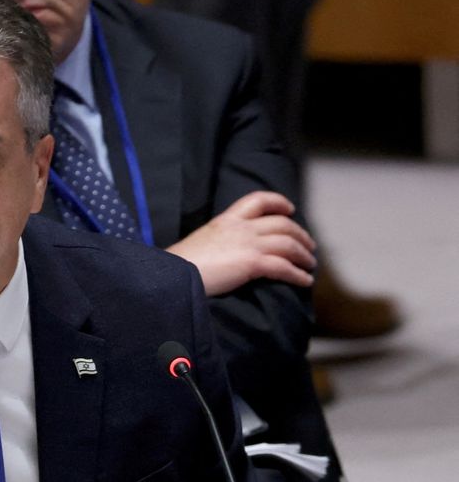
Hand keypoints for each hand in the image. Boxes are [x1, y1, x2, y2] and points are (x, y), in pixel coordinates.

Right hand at [167, 191, 315, 295]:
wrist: (172, 275)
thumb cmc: (179, 264)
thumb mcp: (201, 242)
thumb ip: (218, 242)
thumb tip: (226, 253)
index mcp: (226, 220)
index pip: (257, 200)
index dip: (278, 202)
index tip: (290, 209)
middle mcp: (240, 228)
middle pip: (282, 223)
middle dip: (300, 234)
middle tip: (309, 246)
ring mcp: (247, 244)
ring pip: (288, 243)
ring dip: (304, 255)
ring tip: (310, 264)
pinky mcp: (251, 263)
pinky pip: (284, 267)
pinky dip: (298, 274)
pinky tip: (304, 281)